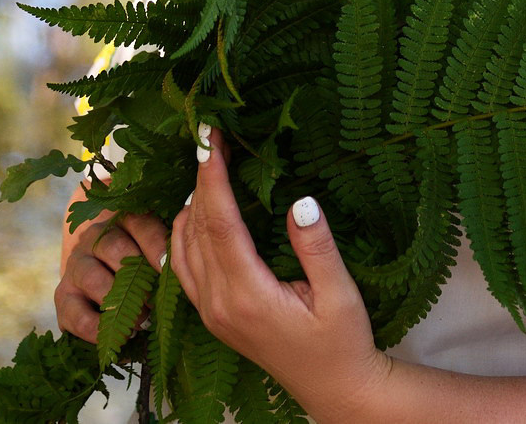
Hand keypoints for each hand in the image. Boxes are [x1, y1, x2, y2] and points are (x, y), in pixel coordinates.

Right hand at [54, 194, 169, 342]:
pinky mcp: (62, 296)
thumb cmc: (146, 273)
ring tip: (141, 323)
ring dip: (117, 302)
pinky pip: (74, 313)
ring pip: (91, 276)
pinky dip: (97, 328)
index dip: (156, 244)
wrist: (105, 292)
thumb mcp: (157, 260)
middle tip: (155, 300)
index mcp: (125, 222)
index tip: (169, 268)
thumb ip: (170, 259)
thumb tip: (192, 278)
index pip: (140, 223)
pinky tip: (118, 337)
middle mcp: (96, 238)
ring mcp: (76, 265)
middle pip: (112, 246)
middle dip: (136, 276)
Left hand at [171, 128, 389, 413]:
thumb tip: (299, 201)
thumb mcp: (340, 294)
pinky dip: (184, 232)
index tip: (211, 137)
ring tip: (208, 166)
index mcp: (248, 296)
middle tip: (211, 137)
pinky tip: (195, 213)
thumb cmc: (343, 342)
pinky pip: (182, 266)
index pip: (220, 223)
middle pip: (196, 228)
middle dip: (201, 179)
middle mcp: (219, 303)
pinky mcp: (213, 316)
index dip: (213, 177)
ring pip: (182, 246)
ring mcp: (211, 312)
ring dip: (191, 203)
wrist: (334, 388)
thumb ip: (317, 247)